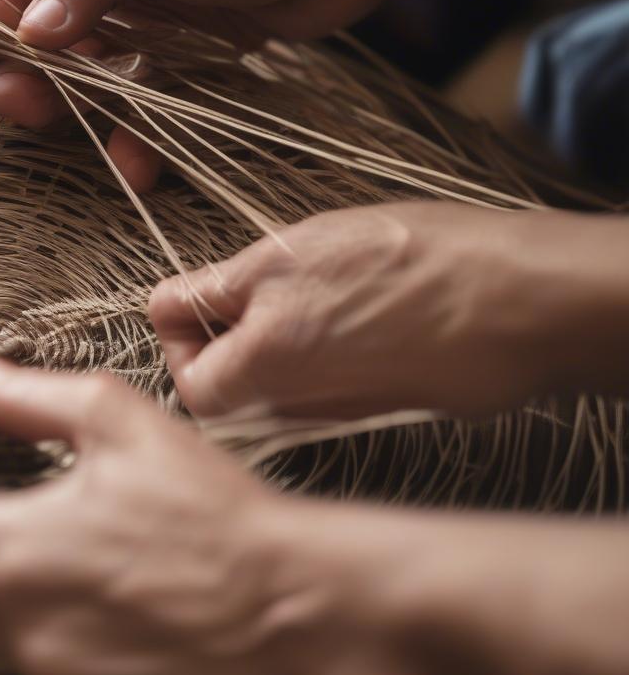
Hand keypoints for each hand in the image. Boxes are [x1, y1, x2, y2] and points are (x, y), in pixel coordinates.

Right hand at [0, 0, 397, 191]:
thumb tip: (29, 30)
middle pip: (48, 36)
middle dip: (32, 74)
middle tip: (14, 106)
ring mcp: (149, 17)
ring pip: (97, 75)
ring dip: (84, 112)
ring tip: (77, 141)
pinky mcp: (188, 55)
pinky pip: (151, 100)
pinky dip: (142, 132)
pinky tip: (135, 163)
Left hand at [0, 352, 334, 674]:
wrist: (291, 606)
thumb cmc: (209, 509)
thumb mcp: (118, 423)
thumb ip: (27, 398)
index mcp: (12, 551)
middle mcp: (18, 625)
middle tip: (50, 497)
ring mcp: (55, 671)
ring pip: (11, 613)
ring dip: (34, 576)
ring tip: (101, 546)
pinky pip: (54, 652)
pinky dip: (70, 618)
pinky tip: (127, 592)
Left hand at [149, 202, 621, 420]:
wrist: (514, 302)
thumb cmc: (397, 269)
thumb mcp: (281, 258)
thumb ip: (211, 290)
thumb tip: (160, 307)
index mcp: (256, 378)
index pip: (189, 385)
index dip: (184, 339)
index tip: (202, 298)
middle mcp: (293, 413)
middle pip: (234, 390)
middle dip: (230, 336)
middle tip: (257, 284)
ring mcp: (343, 416)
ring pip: (282, 385)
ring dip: (279, 338)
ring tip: (315, 287)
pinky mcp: (385, 408)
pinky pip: (331, 385)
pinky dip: (326, 349)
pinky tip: (356, 309)